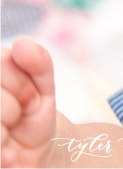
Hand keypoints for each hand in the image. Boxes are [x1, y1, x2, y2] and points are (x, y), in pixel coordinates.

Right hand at [2, 38, 57, 166]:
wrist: (33, 156)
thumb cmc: (32, 117)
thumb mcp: (43, 88)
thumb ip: (38, 63)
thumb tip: (21, 43)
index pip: (1, 61)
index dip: (22, 83)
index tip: (30, 98)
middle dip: (16, 106)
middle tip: (19, 117)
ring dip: (6, 132)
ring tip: (9, 136)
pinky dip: (3, 154)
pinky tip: (8, 156)